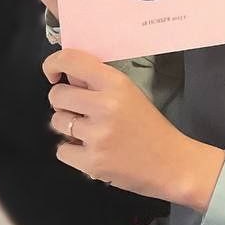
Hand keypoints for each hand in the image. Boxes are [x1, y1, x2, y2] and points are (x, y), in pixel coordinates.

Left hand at [44, 49, 224, 208]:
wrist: (171, 164)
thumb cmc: (150, 126)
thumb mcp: (129, 94)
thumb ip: (99, 84)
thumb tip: (66, 77)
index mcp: (116, 84)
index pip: (72, 60)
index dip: (53, 64)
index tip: (52, 73)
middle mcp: (104, 106)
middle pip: (57, 95)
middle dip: (63, 102)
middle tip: (80, 110)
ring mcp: (97, 136)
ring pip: (57, 122)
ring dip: (68, 127)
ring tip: (91, 133)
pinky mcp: (92, 163)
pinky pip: (61, 151)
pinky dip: (72, 152)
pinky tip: (92, 151)